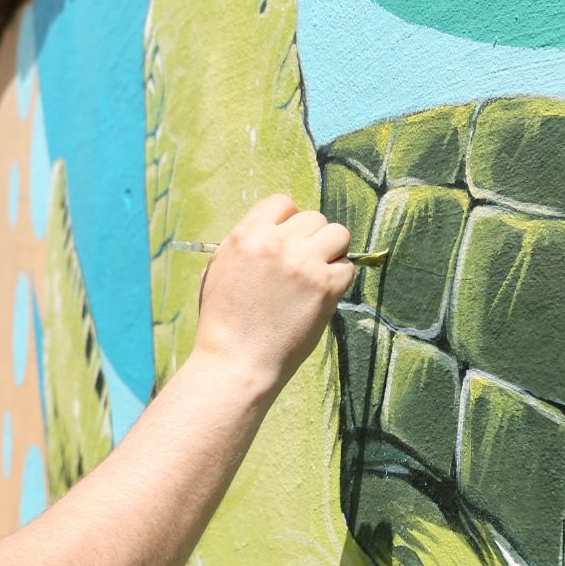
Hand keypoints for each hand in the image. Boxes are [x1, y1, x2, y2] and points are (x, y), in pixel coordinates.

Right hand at [191, 195, 353, 393]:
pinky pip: (348, 268)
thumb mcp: (217, 271)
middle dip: (312, 240)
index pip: (282, 203)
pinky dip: (339, 281)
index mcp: (246, 235)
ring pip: (338, 234)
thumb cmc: (222, 323)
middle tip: (303, 267)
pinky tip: (321, 297)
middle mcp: (275, 242)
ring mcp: (302, 262)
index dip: (289, 221)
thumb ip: (243, 247)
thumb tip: (268, 233)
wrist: (235, 362)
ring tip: (317, 277)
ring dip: (332, 253)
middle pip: (314, 218)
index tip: (288, 242)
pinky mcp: (325, 286)